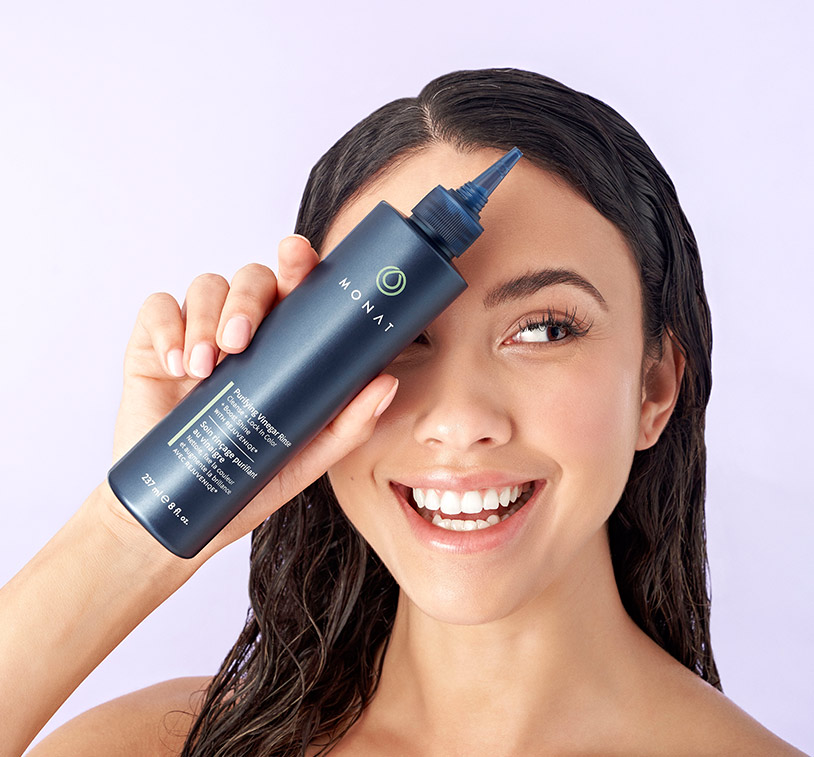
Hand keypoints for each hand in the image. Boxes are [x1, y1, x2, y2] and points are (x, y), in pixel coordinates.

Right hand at [108, 234, 397, 560]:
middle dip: (246, 299)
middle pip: (251, 279)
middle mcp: (245, 332)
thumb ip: (348, 423)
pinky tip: (176, 366)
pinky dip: (166, 327)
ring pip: (205, 287)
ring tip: (204, 369)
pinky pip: (158, 308)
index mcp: (285, 345)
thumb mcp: (305, 455)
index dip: (298, 262)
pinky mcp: (155, 346)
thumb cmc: (248, 478)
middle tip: (240, 341)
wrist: (180, 512)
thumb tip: (387, 383)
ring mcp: (199, 336)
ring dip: (205, 319)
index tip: (299, 255)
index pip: (295, 289)